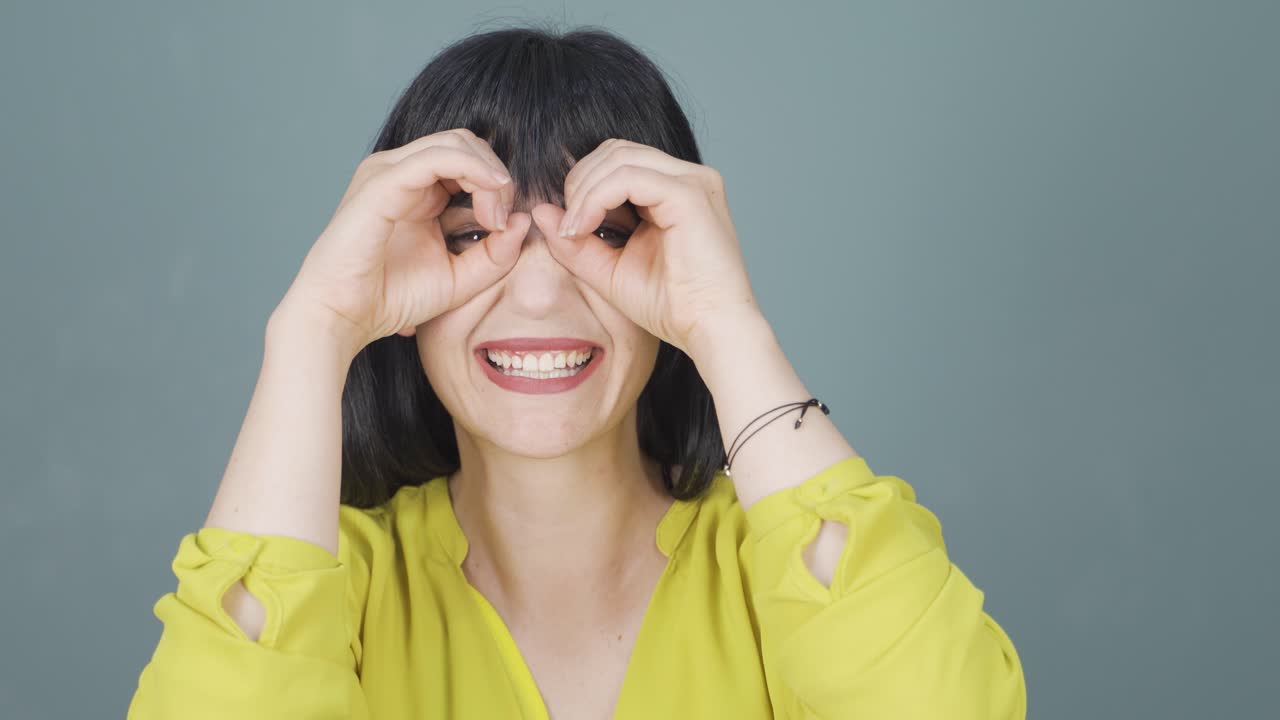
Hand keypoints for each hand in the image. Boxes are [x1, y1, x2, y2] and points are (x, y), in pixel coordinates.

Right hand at [278, 129, 527, 354]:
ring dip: (489, 174)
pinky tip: (491, 192)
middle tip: (501, 222)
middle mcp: (400, 172)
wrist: (343, 317)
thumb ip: (496, 254)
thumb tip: (523, 220)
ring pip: (456, 143)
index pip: (469, 160)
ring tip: (494, 217)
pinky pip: (435, 157)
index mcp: (416, 189)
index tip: (505, 228)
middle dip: (497, 176)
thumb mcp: (460, 278)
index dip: (498, 185)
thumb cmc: (391, 298)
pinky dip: (472, 169)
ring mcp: (388, 172)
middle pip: (466, 143)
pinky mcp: (382, 183)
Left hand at [541, 139, 762, 358]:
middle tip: (568, 227)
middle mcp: (688, 179)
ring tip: (574, 230)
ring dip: (584, 190)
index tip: (566, 227)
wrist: (710, 331)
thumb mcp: (610, 270)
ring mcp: (693, 182)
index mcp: (675, 191)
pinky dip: (596, 198)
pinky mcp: (690, 194)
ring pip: (619, 157)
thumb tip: (541, 210)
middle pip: (615, 151)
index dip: (583, 185)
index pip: (618, 162)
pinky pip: (628, 177)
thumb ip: (576, 241)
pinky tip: (584, 226)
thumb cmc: (672, 306)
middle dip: (580, 183)